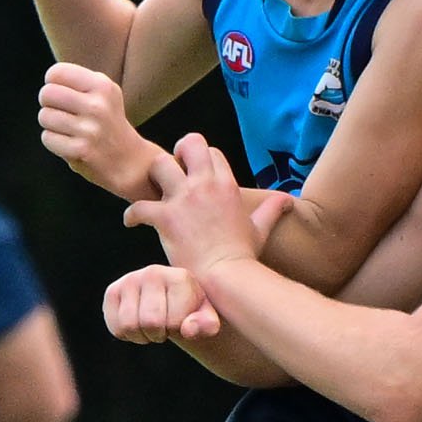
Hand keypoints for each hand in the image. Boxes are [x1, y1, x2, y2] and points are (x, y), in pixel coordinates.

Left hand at [38, 63, 166, 198]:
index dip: (52, 85)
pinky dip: (54, 142)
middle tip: (63, 114)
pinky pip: (48, 138)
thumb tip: (48, 81)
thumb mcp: (102, 94)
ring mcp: (90, 129)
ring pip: (44, 116)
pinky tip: (70, 144)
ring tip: (69, 130)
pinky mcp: (82, 150)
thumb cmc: (107, 124)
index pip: (56, 73)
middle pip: (47, 93)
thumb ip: (76, 81)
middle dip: (49, 104)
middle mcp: (98, 105)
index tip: (63, 95)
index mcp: (103, 86)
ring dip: (51, 125)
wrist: (131, 162)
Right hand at [103, 263, 219, 345]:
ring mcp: (130, 280)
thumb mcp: (207, 321)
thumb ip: (206, 325)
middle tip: (166, 326)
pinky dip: (126, 335)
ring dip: (143, 336)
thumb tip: (188, 329)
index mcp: (180, 278)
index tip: (183, 322)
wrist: (172, 304)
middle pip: (150, 323)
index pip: (174, 322)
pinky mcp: (113, 292)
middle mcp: (153, 273)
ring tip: (153, 326)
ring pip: (129, 326)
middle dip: (160, 334)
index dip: (178, 331)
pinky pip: (115, 327)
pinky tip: (138, 325)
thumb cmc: (192, 313)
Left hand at [123, 136, 284, 273]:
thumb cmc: (243, 256)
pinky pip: (139, 206)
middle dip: (178, 153)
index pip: (212, 153)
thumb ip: (272, 210)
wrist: (227, 276)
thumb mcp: (260, 230)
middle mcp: (205, 185)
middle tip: (172, 170)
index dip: (202, 160)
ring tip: (151, 192)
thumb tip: (289, 199)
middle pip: (188, 144)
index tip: (196, 174)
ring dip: (152, 178)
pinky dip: (132, 215)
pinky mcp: (165, 218)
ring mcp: (183, 200)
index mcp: (226, 185)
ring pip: (159, 165)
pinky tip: (132, 222)